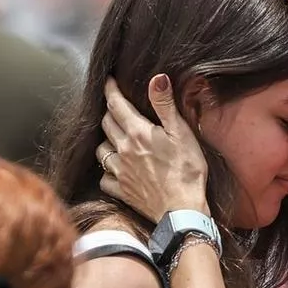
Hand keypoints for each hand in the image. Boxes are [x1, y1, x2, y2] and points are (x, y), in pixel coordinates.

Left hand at [98, 74, 208, 221]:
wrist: (182, 209)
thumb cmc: (187, 171)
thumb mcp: (182, 133)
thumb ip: (165, 105)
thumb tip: (157, 78)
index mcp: (138, 133)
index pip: (116, 105)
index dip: (110, 90)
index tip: (108, 81)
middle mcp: (123, 150)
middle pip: (106, 124)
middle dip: (110, 112)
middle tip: (117, 108)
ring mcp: (120, 172)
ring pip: (101, 150)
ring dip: (106, 140)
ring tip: (115, 138)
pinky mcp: (121, 190)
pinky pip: (104, 177)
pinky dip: (106, 171)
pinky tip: (115, 169)